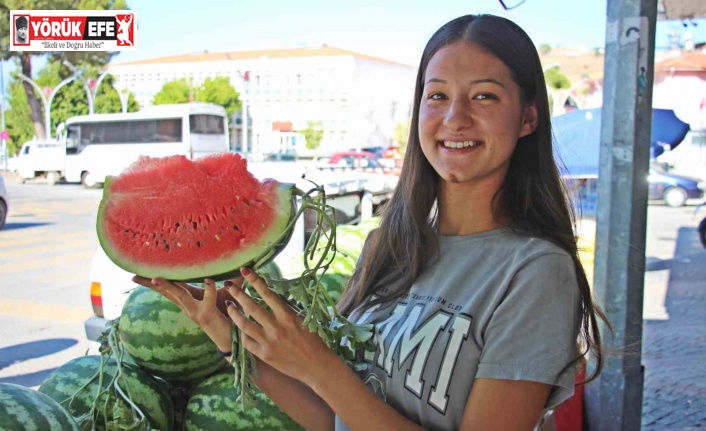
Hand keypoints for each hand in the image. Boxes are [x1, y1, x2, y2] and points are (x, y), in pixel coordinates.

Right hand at [132, 275, 240, 351]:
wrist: (233, 338)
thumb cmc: (228, 314)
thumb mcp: (224, 294)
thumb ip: (227, 280)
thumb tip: (231, 264)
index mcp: (189, 301)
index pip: (169, 290)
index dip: (155, 283)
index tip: (136, 276)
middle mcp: (189, 308)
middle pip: (168, 293)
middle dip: (152, 284)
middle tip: (135, 276)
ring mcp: (197, 312)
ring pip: (181, 296)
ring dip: (170, 287)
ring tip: (157, 278)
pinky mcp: (209, 315)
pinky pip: (208, 300)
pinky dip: (209, 290)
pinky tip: (209, 280)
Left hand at [225, 268, 339, 385]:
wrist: (316, 366)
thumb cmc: (313, 340)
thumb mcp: (303, 319)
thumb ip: (287, 308)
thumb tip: (273, 294)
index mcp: (287, 316)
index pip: (268, 294)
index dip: (255, 280)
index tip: (246, 270)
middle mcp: (276, 328)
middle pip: (251, 307)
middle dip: (238, 293)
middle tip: (228, 284)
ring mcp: (268, 342)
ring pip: (244, 324)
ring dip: (234, 312)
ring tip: (228, 304)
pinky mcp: (264, 355)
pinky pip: (247, 341)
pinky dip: (241, 332)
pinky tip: (238, 326)